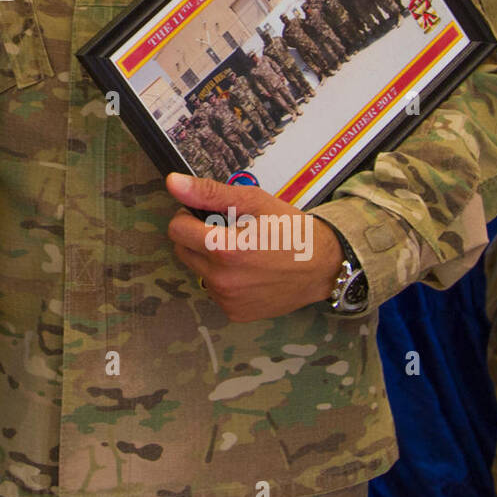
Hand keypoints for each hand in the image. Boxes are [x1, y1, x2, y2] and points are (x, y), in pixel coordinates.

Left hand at [165, 171, 342, 321]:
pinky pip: (214, 290)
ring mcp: (228, 299)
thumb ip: (209, 193)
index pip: (176, 230)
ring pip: (197, 271)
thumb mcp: (252, 202)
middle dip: (196, 237)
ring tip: (240, 250)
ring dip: (209, 258)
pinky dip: (223, 279)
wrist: (322, 266)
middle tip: (226, 230)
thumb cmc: (290, 230)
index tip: (206, 215)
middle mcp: (222, 279)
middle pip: (182, 251)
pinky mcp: (235, 313)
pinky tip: (247, 270)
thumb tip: (173, 183)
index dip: (188, 216)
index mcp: (224, 249)